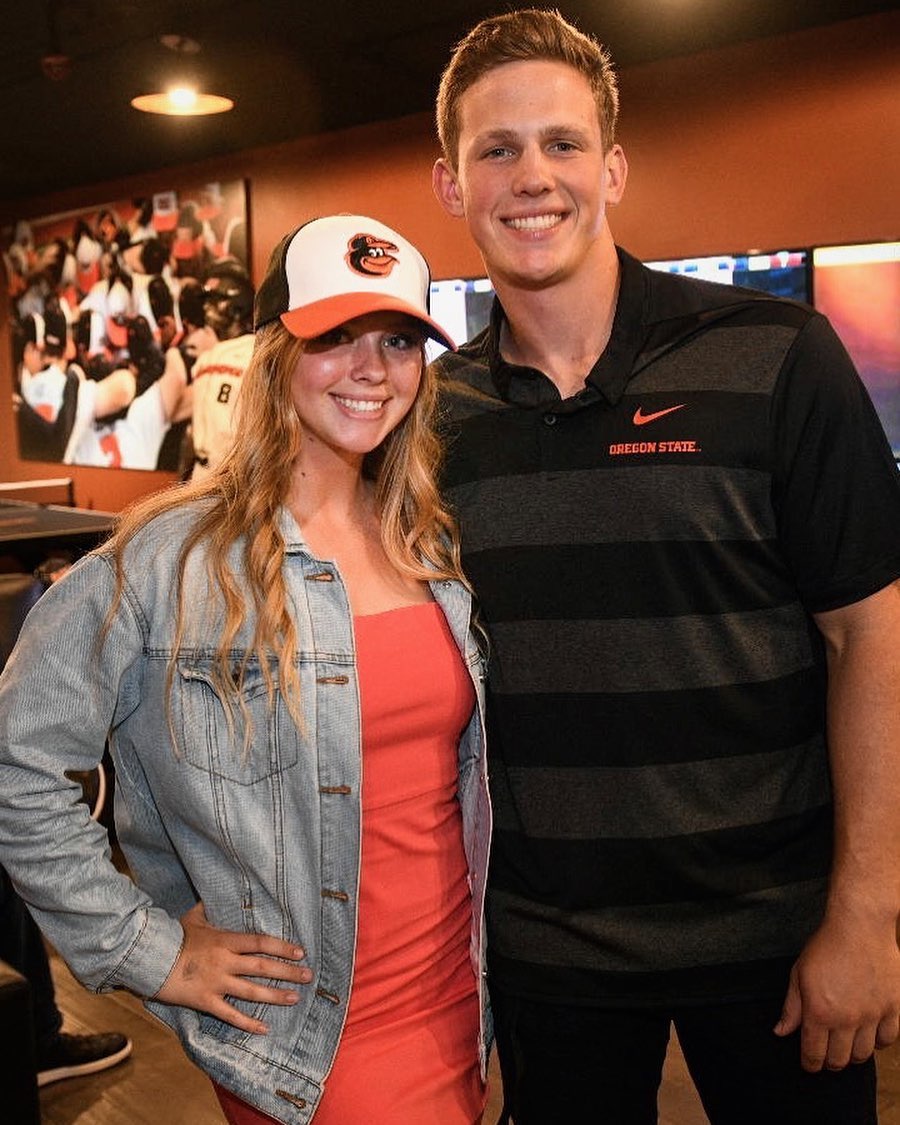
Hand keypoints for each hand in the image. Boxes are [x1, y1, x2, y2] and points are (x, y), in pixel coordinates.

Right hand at [155, 902, 312, 1033]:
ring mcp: (217, 983)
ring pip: (252, 991)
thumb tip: (215, 894)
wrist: (150, 958)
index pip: (261, 943)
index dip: (282, 948)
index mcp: (225, 940)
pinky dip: (248, 1023)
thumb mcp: (193, 918)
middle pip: (263, 967)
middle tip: (308, 976)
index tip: (300, 953)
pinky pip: (231, 1015)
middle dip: (288, 972)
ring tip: (295, 998)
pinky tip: (265, 1028)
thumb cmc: (173, 937)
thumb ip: (209, 908)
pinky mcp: (206, 1001)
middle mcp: (225, 962)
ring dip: (276, 996)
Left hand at [774, 913, 899, 1070]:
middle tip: (827, 1055)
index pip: (813, 1054)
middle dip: (829, 1063)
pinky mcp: (892, 1008)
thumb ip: (792, 1007)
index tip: (809, 1064)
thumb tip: (781, 1032)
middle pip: (839, 1060)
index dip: (810, 1064)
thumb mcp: (799, 974)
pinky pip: (887, 1039)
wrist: (859, 926)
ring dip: (852, 1055)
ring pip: (863, 1054)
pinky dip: (878, 1043)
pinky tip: (869, 1035)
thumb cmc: (826, 946)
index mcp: (819, 1012)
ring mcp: (871, 1015)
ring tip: (846, 1045)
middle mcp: (846, 1019)